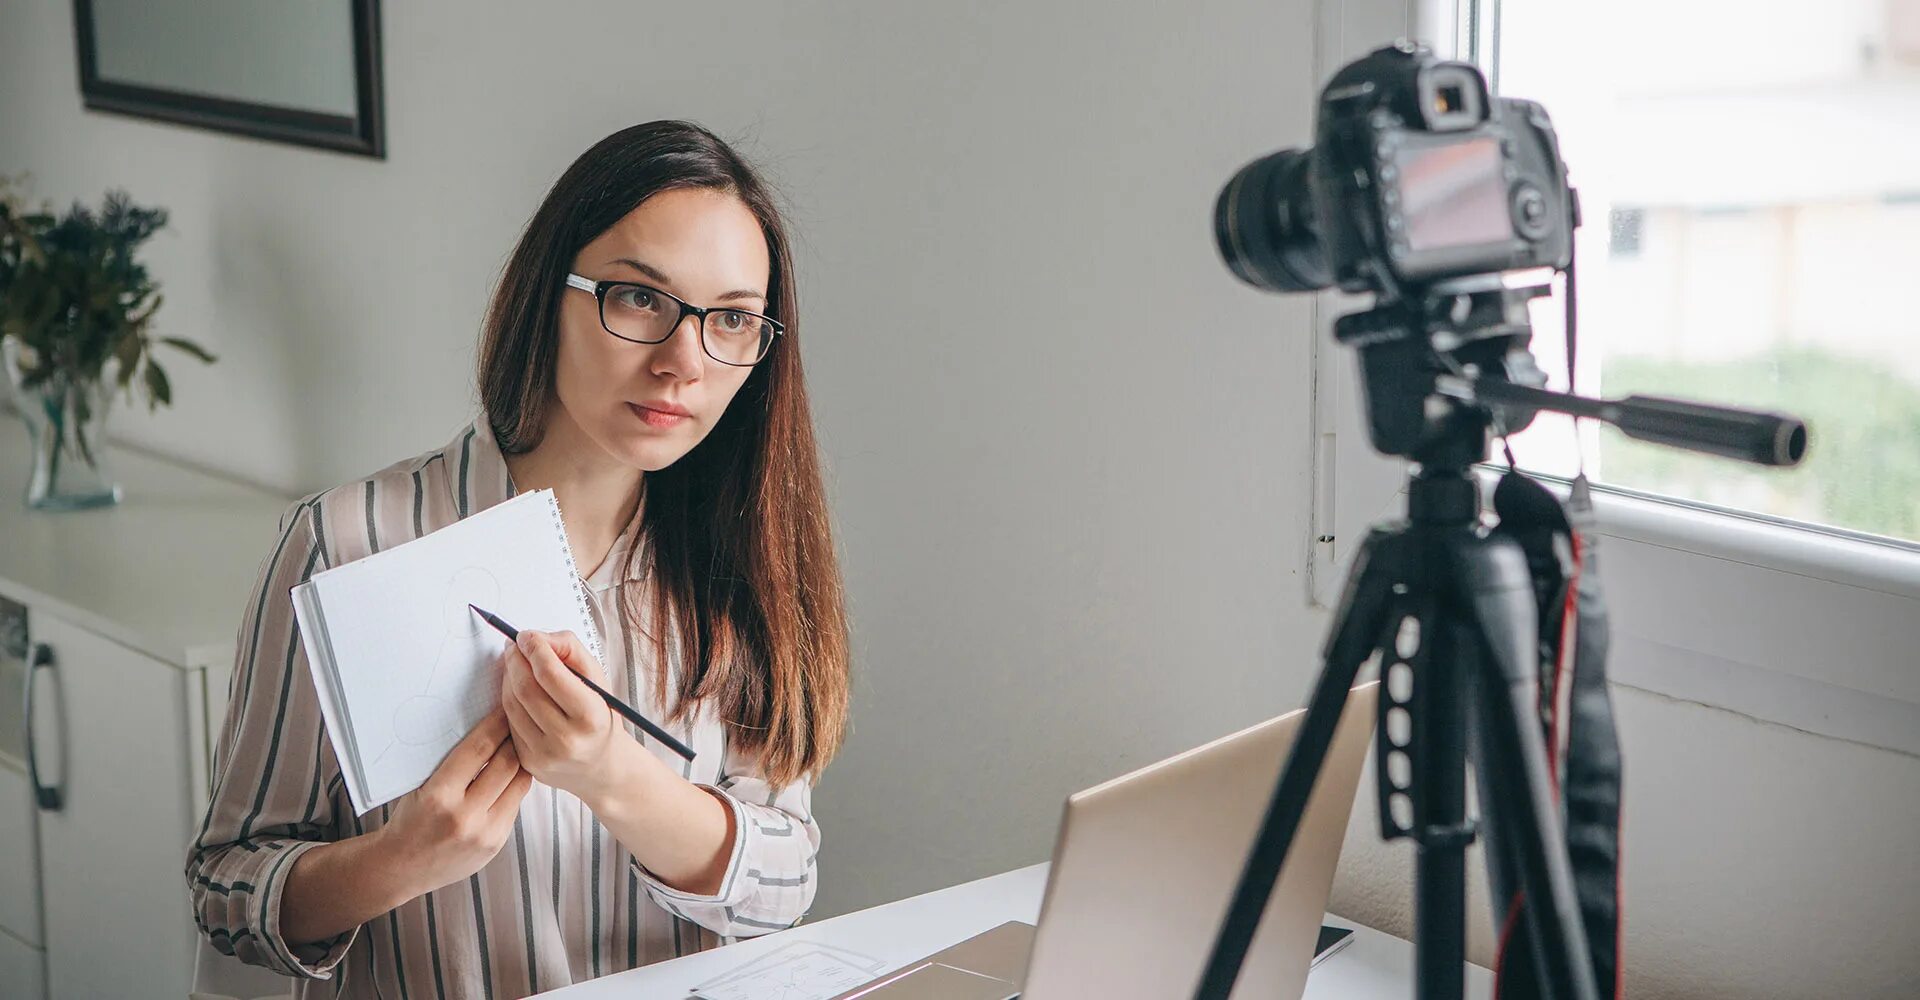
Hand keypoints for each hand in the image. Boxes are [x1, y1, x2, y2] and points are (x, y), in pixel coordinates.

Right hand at [377, 710, 531, 895]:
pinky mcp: (496, 844)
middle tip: (519, 721)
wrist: (401, 868)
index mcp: (439, 796)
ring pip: (519, 784)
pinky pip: (516, 805)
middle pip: (507, 763)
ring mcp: (485, 833)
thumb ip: (452, 763)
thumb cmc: (409, 819)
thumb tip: (487, 727)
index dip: (496, 724)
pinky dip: (515, 786)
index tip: (505, 708)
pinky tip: (514, 774)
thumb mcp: (421, 786)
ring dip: (522, 761)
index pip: (479, 749)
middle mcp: (465, 816)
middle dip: (515, 738)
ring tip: (521, 744)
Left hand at [501, 629, 627, 802]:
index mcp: (590, 716)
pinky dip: (510, 699)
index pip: (551, 674)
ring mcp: (545, 754)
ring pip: (512, 704)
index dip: (534, 648)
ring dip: (509, 677)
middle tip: (516, 645)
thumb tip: (537, 639)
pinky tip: (519, 690)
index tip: (527, 635)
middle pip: (526, 688)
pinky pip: (510, 722)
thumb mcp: (598, 680)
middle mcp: (567, 739)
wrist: (602, 768)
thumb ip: (571, 650)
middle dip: (516, 659)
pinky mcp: (528, 762)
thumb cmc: (600, 718)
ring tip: (517, 663)